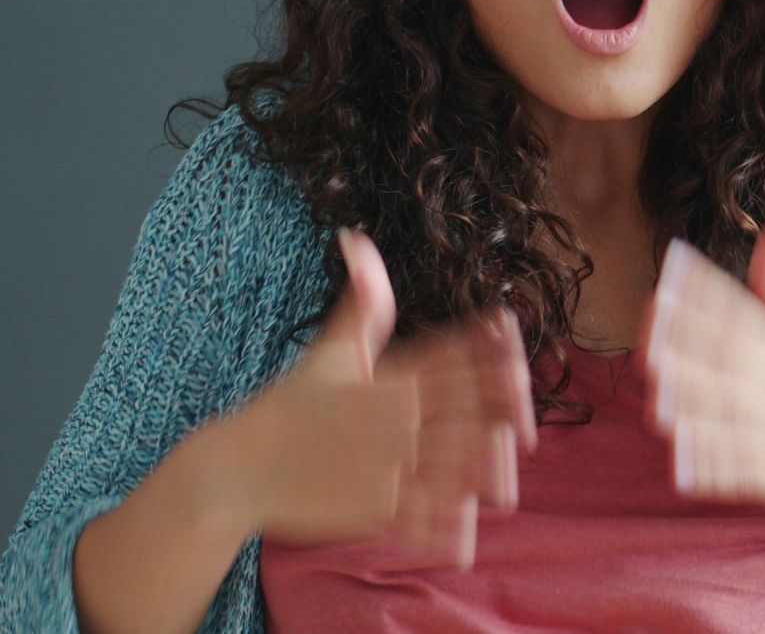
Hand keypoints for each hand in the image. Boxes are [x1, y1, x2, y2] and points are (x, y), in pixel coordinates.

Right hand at [241, 228, 536, 568]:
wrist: (239, 468)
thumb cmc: (290, 405)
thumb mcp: (330, 348)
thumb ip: (362, 301)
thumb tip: (356, 237)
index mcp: (389, 375)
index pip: (457, 354)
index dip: (494, 347)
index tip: (512, 342)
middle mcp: (393, 416)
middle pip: (470, 409)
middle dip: (505, 409)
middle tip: (525, 414)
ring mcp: (386, 464)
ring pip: (459, 464)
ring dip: (488, 465)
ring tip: (507, 467)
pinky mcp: (373, 508)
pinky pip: (425, 516)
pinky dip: (449, 524)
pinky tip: (467, 527)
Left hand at [636, 212, 764, 515]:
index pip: (739, 311)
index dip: (703, 289)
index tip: (671, 267)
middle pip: (728, 357)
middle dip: (688, 337)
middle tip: (652, 316)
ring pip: (729, 411)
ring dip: (690, 394)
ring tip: (656, 377)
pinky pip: (742, 468)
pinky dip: (713, 461)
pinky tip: (681, 450)